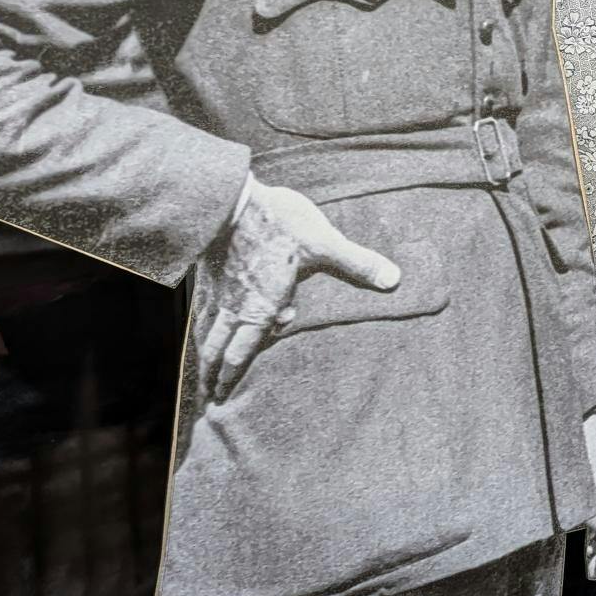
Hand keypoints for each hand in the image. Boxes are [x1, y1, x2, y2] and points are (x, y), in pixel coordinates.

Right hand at [195, 178, 399, 401]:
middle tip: (208, 396)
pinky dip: (201, 322)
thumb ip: (357, 264)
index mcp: (261, 307)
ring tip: (202, 370)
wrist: (231, 198)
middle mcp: (235, 305)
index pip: (242, 353)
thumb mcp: (324, 244)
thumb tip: (394, 281)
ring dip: (205, 352)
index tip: (222, 397)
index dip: (232, 376)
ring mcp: (219, 288)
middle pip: (218, 347)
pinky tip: (204, 322)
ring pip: (207, 329)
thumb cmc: (277, 223)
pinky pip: (203, 306)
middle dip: (213, 374)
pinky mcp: (209, 270)